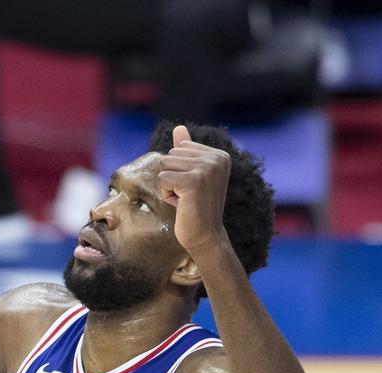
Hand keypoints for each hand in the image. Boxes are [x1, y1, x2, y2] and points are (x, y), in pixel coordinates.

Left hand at [157, 125, 232, 257]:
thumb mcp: (192, 175)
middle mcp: (216, 159)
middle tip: (189, 196)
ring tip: (186, 199)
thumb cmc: (196, 207)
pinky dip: (166, 194)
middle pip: (170, 155)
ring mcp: (206, 169)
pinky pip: (162, 179)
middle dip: (172, 177)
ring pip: (164, 166)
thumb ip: (186, 151)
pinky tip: (182, 204)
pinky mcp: (193, 181)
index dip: (179, 170)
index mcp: (219, 155)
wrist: (205, 237)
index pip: (180, 148)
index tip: (193, 188)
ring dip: (168, 186)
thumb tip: (178, 128)